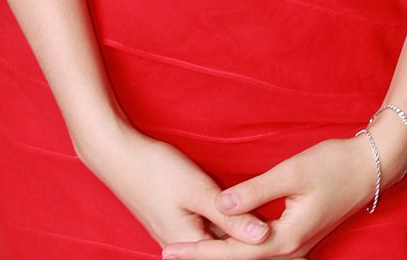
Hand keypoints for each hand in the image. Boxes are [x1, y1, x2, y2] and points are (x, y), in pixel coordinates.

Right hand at [89, 128, 271, 248]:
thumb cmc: (156, 169)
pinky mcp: (177, 222)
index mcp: (190, 243)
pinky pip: (208, 231)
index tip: (288, 243)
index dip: (260, 250)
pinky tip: (242, 218)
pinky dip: (226, 226)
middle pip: (226, 251)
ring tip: (269, 228)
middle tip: (286, 238)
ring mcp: (178, 234)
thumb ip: (231, 217)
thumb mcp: (197, 189)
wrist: (118, 155)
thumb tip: (264, 238)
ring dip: (239, 235)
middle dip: (251, 245)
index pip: (233, 255)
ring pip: (218, 240)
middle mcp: (183, 245)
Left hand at [162, 133, 389, 257]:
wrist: (371, 167)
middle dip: (203, 258)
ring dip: (219, 256)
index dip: (199, 252)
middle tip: (168, 254)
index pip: (232, 253)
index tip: (170, 249)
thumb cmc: (333, 164)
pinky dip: (237, 252)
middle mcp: (290, 252)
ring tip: (189, 252)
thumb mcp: (292, 172)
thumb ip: (255, 191)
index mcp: (286, 239)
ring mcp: (296, 248)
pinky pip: (261, 254)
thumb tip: (221, 206)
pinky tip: (224, 246)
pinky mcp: (298, 239)